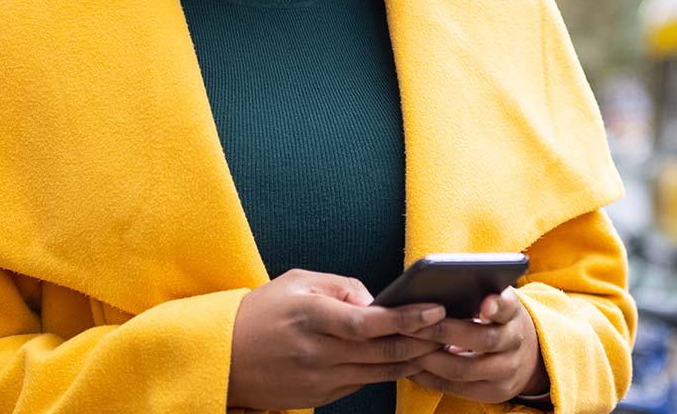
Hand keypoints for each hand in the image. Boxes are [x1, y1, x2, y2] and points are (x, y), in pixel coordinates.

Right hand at [227, 269, 446, 409]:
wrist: (224, 357)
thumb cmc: (262, 311)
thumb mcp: (297, 281)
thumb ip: (341, 286)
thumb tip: (378, 301)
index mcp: (311, 315)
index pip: (369, 321)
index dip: (407, 318)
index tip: (435, 309)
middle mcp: (317, 350)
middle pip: (382, 350)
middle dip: (423, 340)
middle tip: (452, 329)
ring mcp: (320, 378)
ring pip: (380, 372)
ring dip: (414, 360)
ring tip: (441, 346)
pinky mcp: (321, 396)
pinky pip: (364, 383)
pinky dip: (389, 372)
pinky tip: (408, 360)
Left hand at [398, 287, 547, 403]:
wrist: (524, 356)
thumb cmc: (493, 319)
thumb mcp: (494, 302)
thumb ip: (477, 292)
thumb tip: (436, 286)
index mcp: (512, 313)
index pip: (507, 307)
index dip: (497, 305)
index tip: (483, 304)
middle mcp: (514, 342)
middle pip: (482, 340)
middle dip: (443, 332)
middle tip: (412, 325)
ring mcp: (506, 371)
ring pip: (464, 369)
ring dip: (430, 360)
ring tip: (405, 348)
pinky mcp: (495, 392)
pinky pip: (457, 389)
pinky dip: (431, 378)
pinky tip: (412, 369)